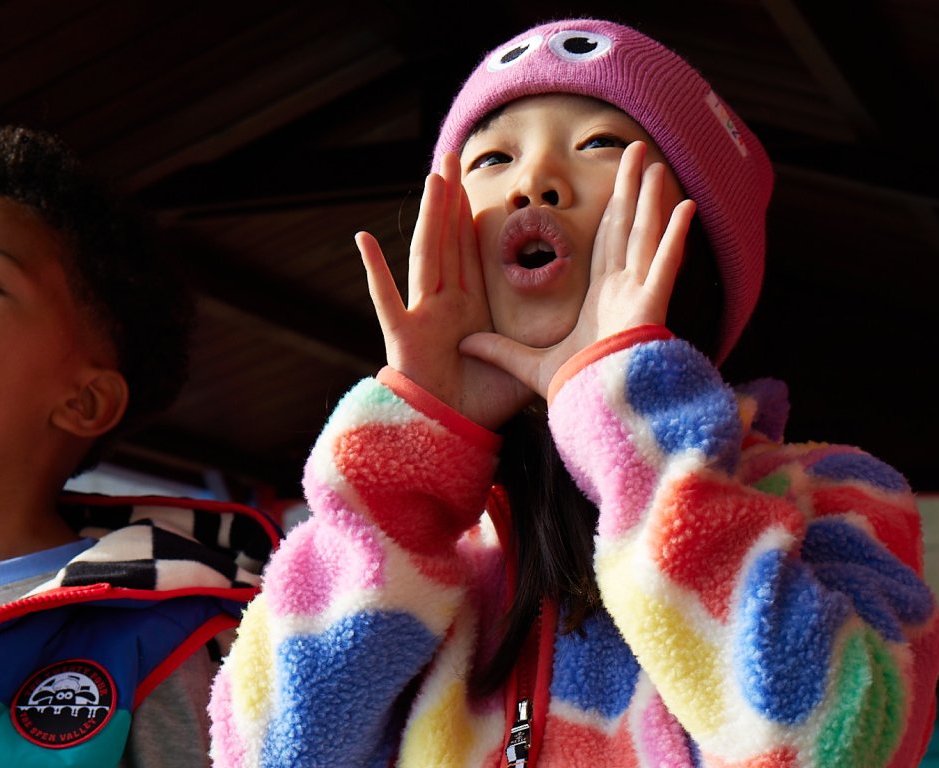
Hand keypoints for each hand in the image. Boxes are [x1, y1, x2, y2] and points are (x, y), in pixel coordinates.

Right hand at [357, 158, 530, 431]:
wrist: (446, 439)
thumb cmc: (478, 409)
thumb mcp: (520, 367)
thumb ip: (539, 342)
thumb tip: (575, 329)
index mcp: (466, 309)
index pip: (469, 252)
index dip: (469, 217)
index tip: (472, 182)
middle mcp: (441, 306)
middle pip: (447, 242)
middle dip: (450, 201)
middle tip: (452, 157)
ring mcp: (420, 317)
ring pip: (426, 256)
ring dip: (429, 218)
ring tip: (432, 179)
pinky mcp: (403, 336)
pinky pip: (387, 298)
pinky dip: (374, 270)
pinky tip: (364, 239)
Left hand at [461, 141, 695, 399]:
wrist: (595, 411)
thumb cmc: (574, 391)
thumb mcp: (526, 365)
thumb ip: (499, 350)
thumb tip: (465, 343)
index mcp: (601, 298)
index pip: (607, 243)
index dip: (612, 210)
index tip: (616, 183)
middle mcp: (624, 290)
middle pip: (628, 227)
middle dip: (632, 190)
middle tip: (637, 152)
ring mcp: (640, 295)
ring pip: (646, 236)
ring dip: (653, 200)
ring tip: (657, 165)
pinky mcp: (651, 306)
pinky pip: (665, 265)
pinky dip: (676, 236)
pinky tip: (686, 206)